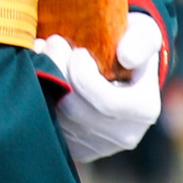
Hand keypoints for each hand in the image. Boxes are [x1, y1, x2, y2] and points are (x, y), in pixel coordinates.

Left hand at [39, 11, 163, 164]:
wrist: (119, 70)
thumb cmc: (130, 46)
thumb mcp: (143, 33)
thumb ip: (140, 40)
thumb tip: (126, 57)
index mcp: (144, 109)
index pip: (106, 101)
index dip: (83, 74)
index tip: (78, 51)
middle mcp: (123, 135)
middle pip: (75, 109)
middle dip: (58, 71)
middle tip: (53, 43)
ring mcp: (97, 146)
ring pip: (56, 117)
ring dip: (43, 81)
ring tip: (43, 52)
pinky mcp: (75, 148)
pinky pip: (48, 125)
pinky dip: (39, 96)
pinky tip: (40, 73)